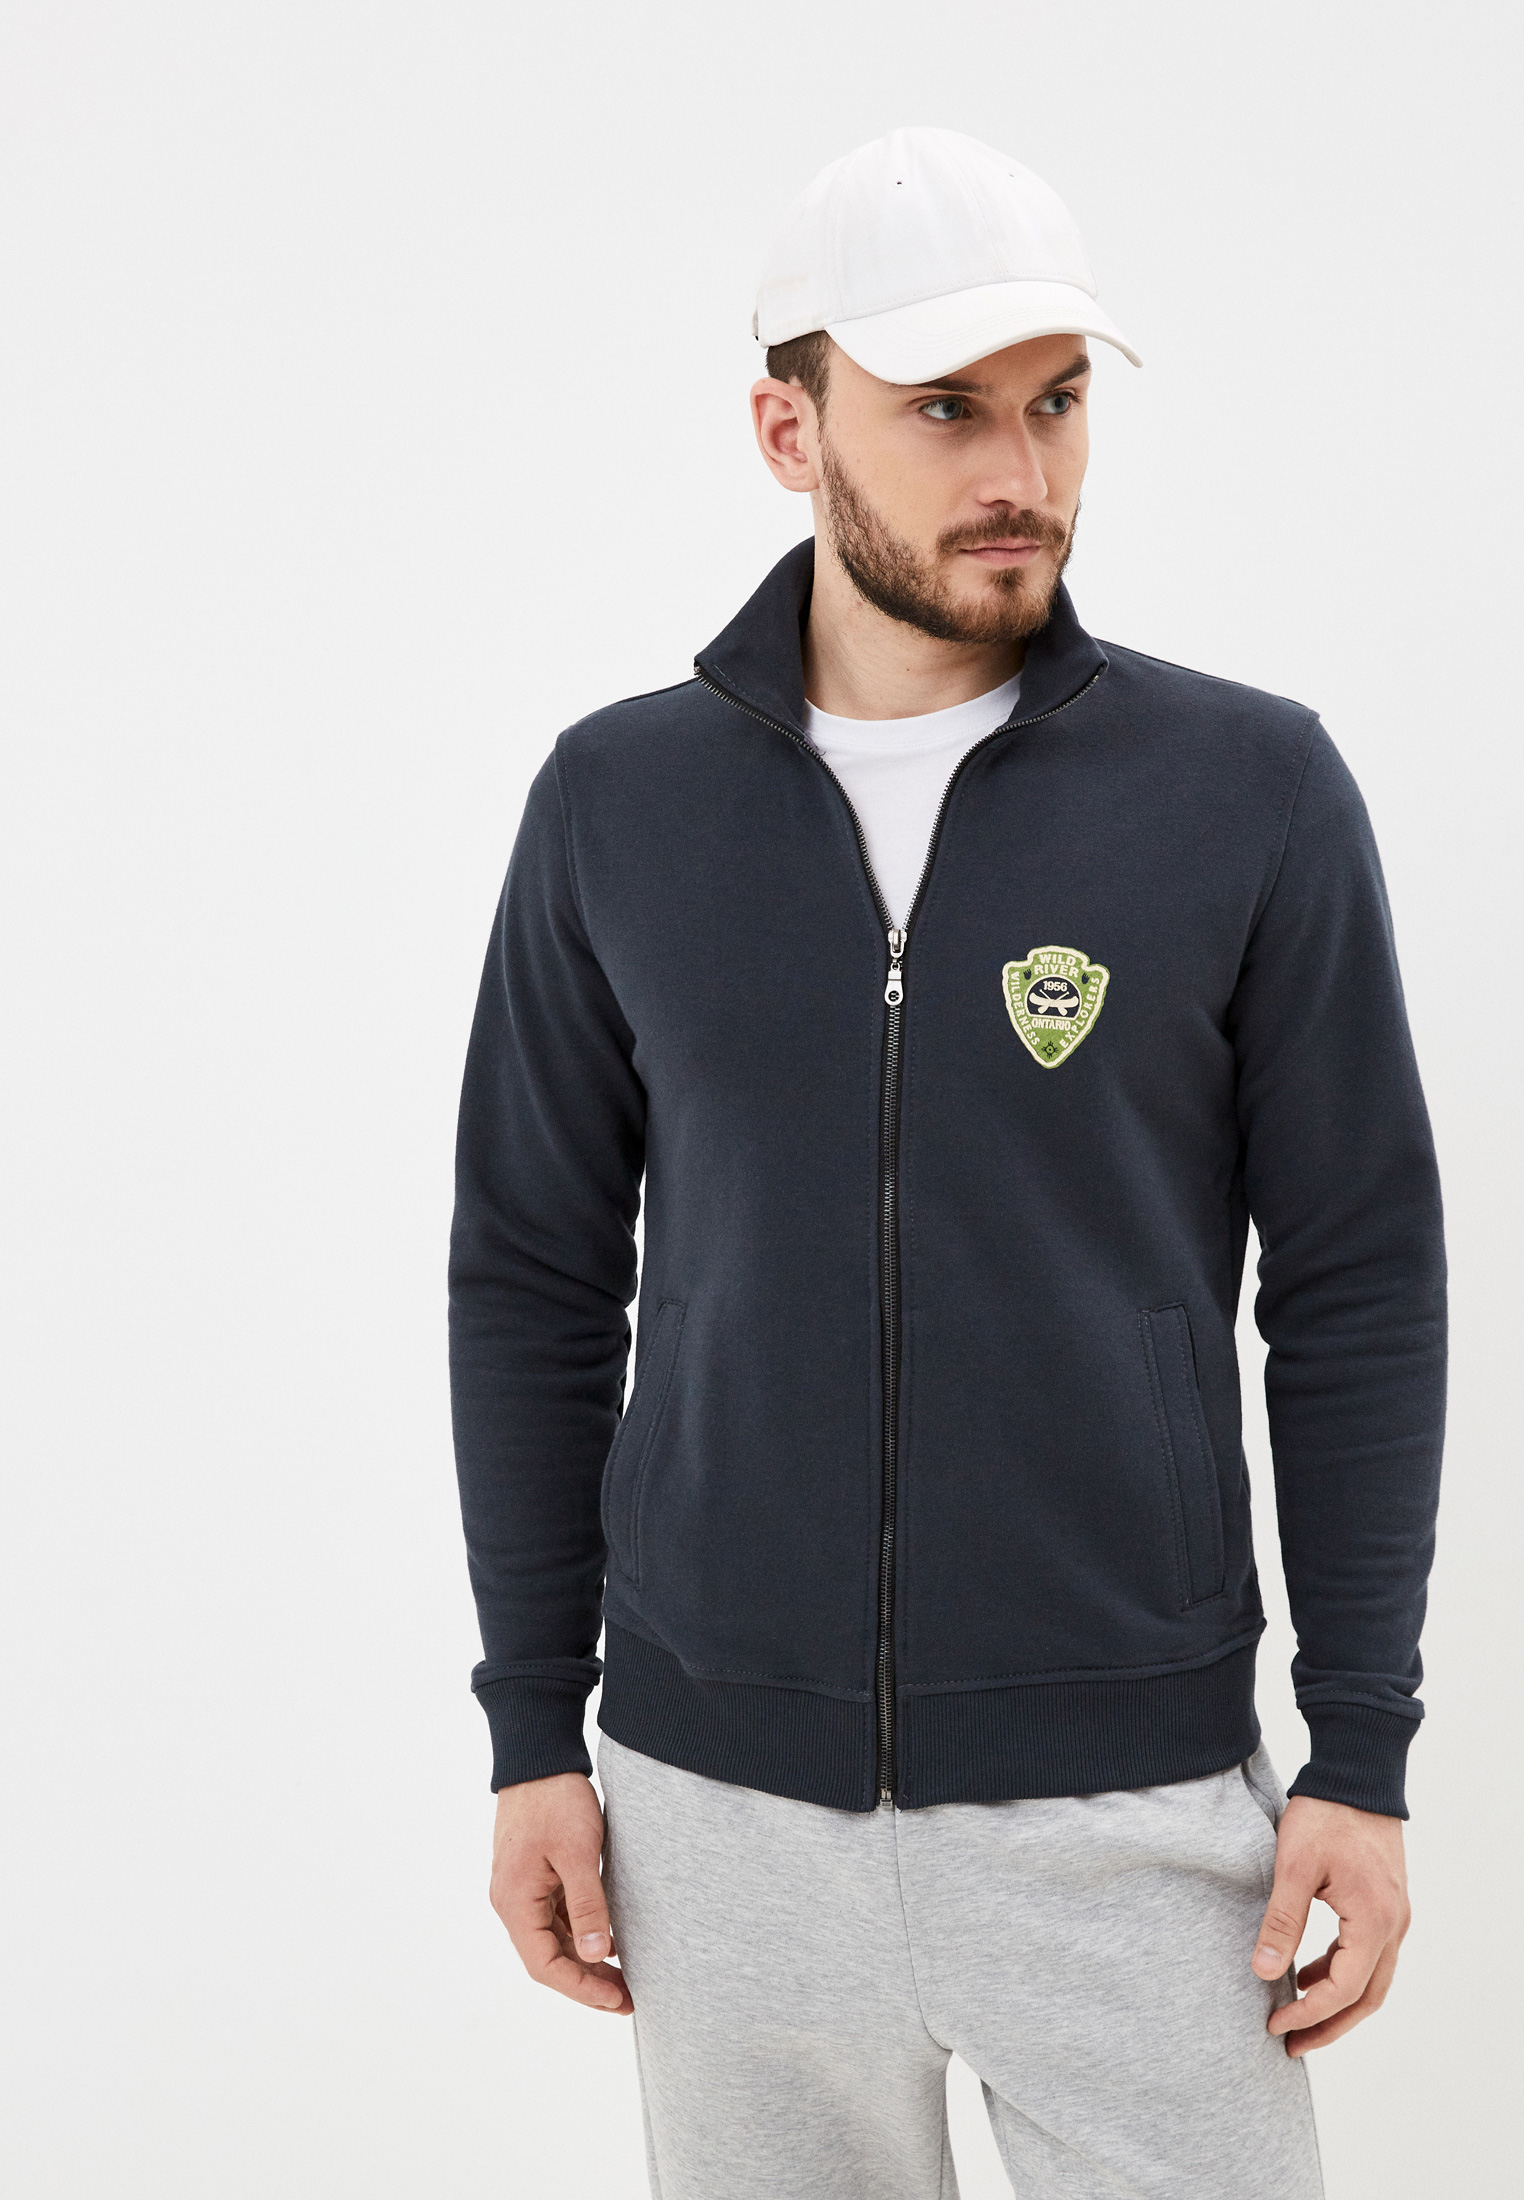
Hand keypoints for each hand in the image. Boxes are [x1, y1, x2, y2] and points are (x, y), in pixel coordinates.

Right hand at [490, 1770, 632, 2015]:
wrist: (539, 1755)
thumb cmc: (556, 1800)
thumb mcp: (578, 1853)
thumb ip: (587, 1906)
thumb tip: (597, 1954)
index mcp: (514, 1902)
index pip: (544, 1966)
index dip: (581, 1988)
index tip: (617, 1999)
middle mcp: (512, 1901)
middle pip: (548, 1958)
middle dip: (587, 1981)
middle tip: (629, 1998)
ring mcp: (523, 1889)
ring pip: (554, 1940)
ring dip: (585, 1960)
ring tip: (625, 1976)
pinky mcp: (536, 1876)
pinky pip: (557, 1917)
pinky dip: (582, 1933)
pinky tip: (610, 1940)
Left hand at [1251, 1793, 1409, 2053]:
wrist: (1357, 1772)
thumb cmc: (1325, 1814)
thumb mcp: (1294, 1866)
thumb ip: (1281, 1921)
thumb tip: (1263, 1973)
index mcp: (1374, 1921)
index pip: (1344, 1990)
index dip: (1309, 2014)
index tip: (1274, 2025)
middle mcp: (1394, 1925)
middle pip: (1366, 1998)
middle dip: (1328, 2026)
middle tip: (1290, 2044)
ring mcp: (1396, 1915)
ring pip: (1372, 1980)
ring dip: (1336, 2003)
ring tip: (1296, 2014)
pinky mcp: (1387, 1903)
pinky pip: (1370, 1955)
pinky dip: (1342, 1972)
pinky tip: (1309, 1971)